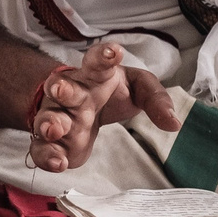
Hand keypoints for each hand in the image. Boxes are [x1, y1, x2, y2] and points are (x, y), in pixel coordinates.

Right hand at [28, 40, 179, 173]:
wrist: (79, 106)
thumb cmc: (110, 93)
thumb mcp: (138, 89)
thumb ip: (155, 100)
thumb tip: (174, 123)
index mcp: (94, 75)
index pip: (97, 61)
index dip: (104, 56)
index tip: (114, 52)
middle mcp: (71, 93)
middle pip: (63, 88)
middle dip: (62, 88)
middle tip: (60, 89)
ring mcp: (57, 116)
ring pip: (49, 118)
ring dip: (50, 123)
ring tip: (55, 130)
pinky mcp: (51, 142)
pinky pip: (43, 148)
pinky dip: (48, 156)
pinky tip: (59, 164)